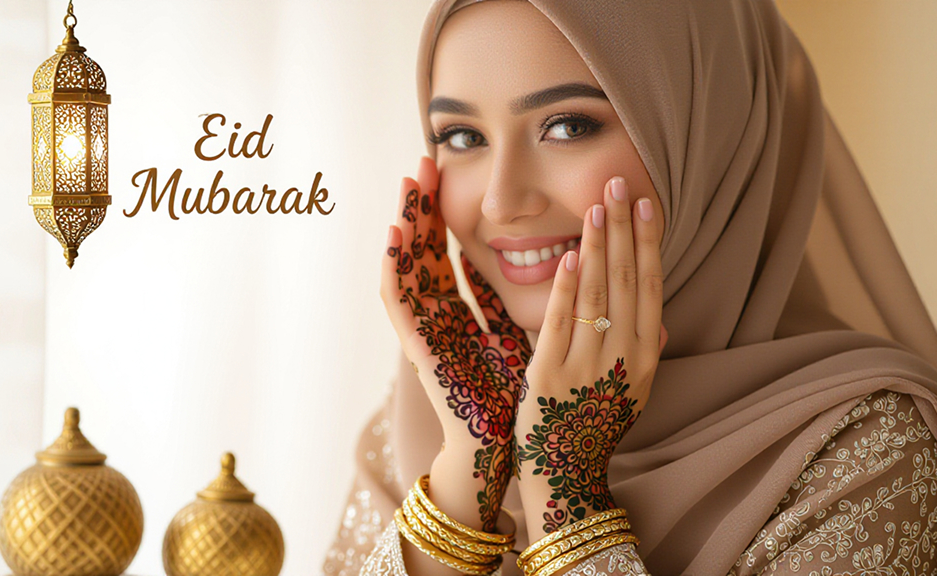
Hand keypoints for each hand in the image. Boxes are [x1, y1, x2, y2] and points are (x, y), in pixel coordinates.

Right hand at [381, 157, 532, 529]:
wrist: (499, 445)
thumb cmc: (511, 394)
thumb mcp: (518, 331)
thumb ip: (514, 298)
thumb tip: (542, 257)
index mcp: (457, 311)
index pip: (444, 251)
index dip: (442, 214)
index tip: (445, 173)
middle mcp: (434, 315)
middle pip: (421, 250)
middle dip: (420, 206)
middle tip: (421, 162)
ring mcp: (422, 330)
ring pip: (405, 266)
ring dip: (403, 224)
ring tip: (406, 186)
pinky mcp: (417, 346)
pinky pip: (399, 302)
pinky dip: (393, 267)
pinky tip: (395, 235)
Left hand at [514, 176, 667, 539]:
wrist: (567, 473)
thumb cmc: (598, 426)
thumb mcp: (634, 393)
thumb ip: (646, 354)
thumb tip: (660, 320)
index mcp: (646, 357)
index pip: (650, 285)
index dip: (648, 242)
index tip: (646, 203)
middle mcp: (623, 357)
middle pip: (624, 279)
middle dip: (622, 228)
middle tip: (619, 182)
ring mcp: (587, 364)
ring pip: (594, 292)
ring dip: (595, 244)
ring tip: (596, 205)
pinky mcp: (549, 372)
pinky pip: (559, 321)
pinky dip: (565, 286)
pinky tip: (568, 254)